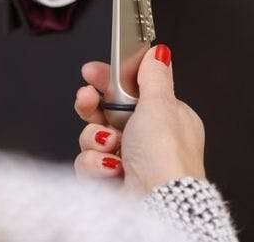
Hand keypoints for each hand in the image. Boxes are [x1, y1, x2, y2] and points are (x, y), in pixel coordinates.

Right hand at [73, 44, 205, 194]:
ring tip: (113, 146)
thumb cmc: (167, 156)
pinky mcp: (111, 180)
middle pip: (105, 112)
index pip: (130, 90)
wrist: (157, 201)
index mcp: (165, 116)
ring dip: (97, 140)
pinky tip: (112, 168)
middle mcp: (146, 138)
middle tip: (86, 99)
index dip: (107, 80)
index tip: (91, 72)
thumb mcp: (161, 103)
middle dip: (92, 106)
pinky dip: (96, 165)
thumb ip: (154, 75)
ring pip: (92, 138)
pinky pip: (88, 162)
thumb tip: (158, 52)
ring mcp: (128, 160)